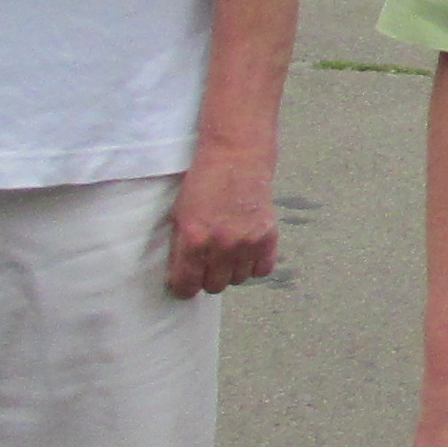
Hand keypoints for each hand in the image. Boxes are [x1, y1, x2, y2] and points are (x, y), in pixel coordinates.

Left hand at [167, 153, 280, 296]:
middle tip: (207, 261)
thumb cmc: (204, 184)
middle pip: (214, 287)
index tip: (185, 284)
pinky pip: (261, 271)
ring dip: (231, 270)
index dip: (183, 288)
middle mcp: (221, 245)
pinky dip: (254, 265)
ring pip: (237, 280)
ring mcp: (247, 243)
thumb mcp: (180, 214)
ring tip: (228, 250)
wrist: (236, 158)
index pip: (186, 286)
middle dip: (208, 276)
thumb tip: (182, 278)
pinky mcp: (268, 238)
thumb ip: (180, 248)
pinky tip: (246, 251)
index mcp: (193, 239)